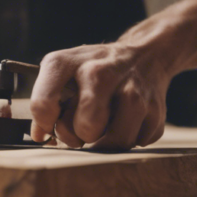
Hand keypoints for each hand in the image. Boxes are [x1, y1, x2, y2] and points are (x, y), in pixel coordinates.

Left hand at [29, 44, 172, 149]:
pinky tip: (127, 121)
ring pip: (115, 141)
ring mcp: (132, 90)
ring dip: (108, 142)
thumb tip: (40, 137)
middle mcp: (99, 73)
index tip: (52, 124)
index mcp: (66, 63)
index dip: (45, 124)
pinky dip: (131, 138)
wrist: (146, 54)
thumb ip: (45, 103)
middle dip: (81, 135)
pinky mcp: (156, 108)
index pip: (43, 105)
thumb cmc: (94, 69)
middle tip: (83, 125)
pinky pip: (138, 142)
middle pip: (86, 127)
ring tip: (105, 125)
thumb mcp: (63, 73)